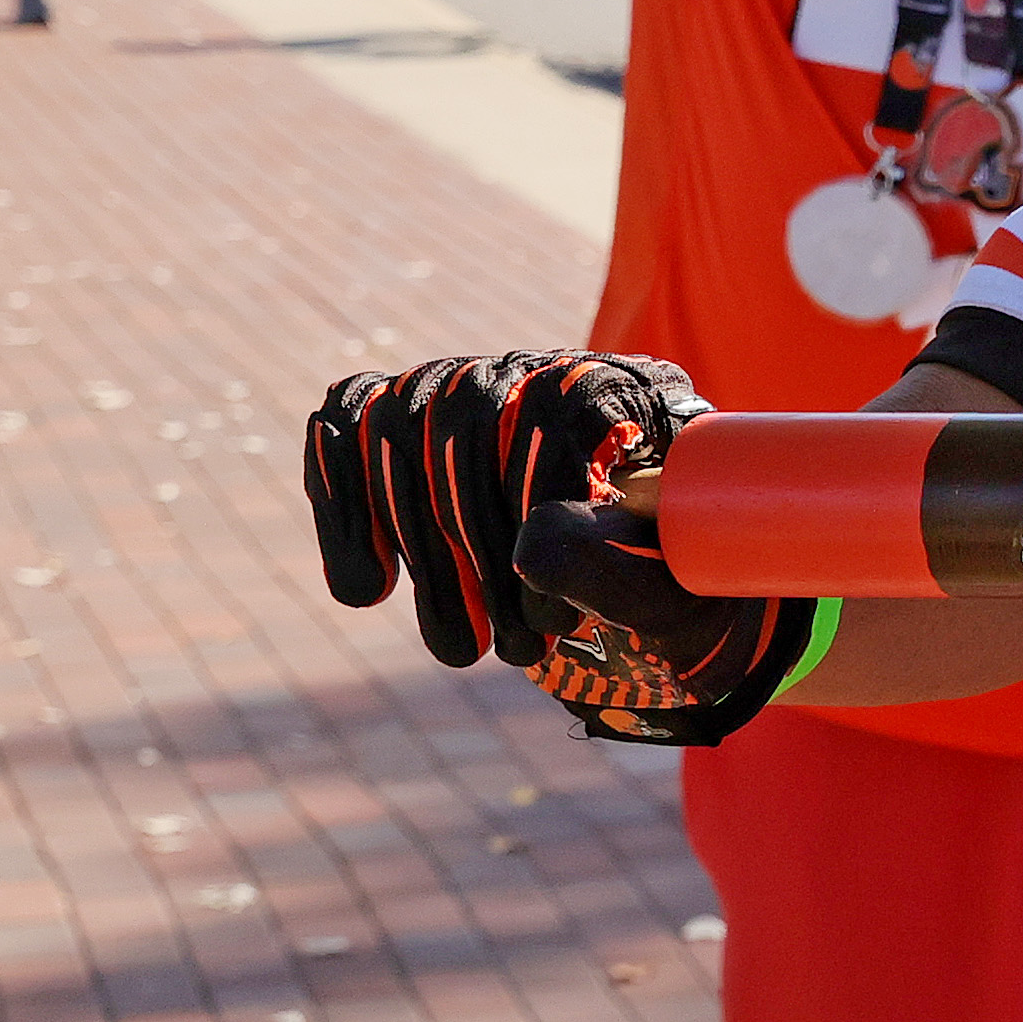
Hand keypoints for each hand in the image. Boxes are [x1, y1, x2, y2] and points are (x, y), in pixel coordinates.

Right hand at [303, 351, 698, 666]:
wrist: (646, 575)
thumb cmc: (675, 575)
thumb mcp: (679, 580)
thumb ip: (618, 566)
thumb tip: (529, 554)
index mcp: (625, 383)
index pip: (556, 405)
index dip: (540, 510)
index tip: (556, 619)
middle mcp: (538, 365)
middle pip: (468, 422)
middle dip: (475, 553)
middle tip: (513, 657)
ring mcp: (465, 382)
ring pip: (402, 435)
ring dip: (422, 557)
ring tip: (461, 652)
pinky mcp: (399, 412)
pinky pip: (344, 431)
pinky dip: (342, 511)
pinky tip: (369, 590)